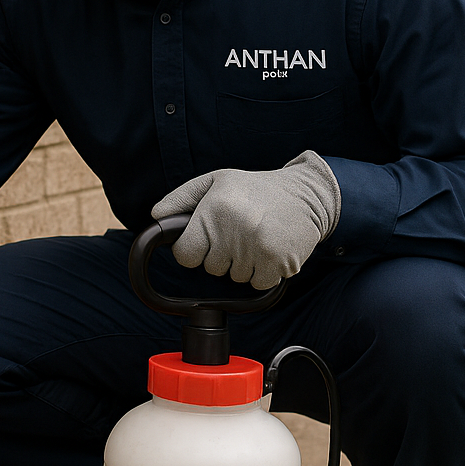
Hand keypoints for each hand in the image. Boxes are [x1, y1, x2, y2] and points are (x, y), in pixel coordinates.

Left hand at [150, 151, 341, 289]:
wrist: (308, 194)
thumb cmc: (257, 189)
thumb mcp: (217, 182)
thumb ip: (182, 199)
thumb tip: (157, 217)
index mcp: (215, 208)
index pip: (185, 254)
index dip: (193, 250)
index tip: (207, 240)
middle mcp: (234, 228)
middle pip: (210, 268)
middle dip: (221, 255)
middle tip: (239, 232)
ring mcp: (257, 247)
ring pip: (234, 278)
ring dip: (244, 264)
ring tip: (257, 237)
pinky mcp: (278, 261)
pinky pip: (257, 284)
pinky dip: (263, 273)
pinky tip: (270, 249)